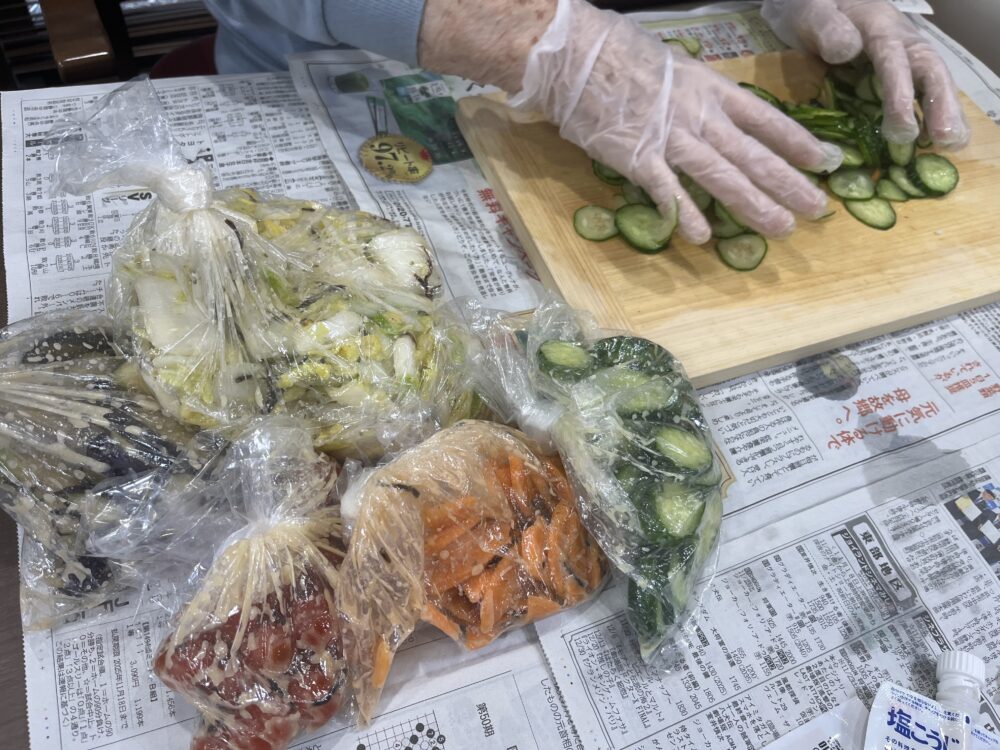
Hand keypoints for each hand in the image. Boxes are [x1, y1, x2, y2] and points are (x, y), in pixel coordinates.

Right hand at [508, 0, 841, 242]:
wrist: (574, 54)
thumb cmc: (617, 53)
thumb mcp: (670, 65)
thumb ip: (693, 92)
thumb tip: (708, 111)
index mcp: (709, 88)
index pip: (764, 118)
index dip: (796, 141)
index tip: (824, 160)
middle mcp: (699, 115)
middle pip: (753, 154)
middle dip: (788, 182)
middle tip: (817, 208)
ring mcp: (670, 138)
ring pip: (722, 175)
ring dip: (754, 204)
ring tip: (781, 227)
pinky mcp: (638, 158)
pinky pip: (668, 191)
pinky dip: (686, 214)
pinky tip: (705, 237)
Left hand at [762, 0, 969, 147]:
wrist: (816, 7)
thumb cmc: (812, 11)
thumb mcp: (812, 14)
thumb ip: (827, 28)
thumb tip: (847, 50)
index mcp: (879, 27)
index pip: (894, 59)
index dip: (901, 93)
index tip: (903, 126)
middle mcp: (901, 41)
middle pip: (929, 69)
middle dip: (939, 104)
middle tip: (945, 139)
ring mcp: (905, 57)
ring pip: (934, 81)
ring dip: (945, 112)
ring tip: (953, 145)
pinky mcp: (901, 71)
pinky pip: (923, 91)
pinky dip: (933, 114)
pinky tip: (939, 143)